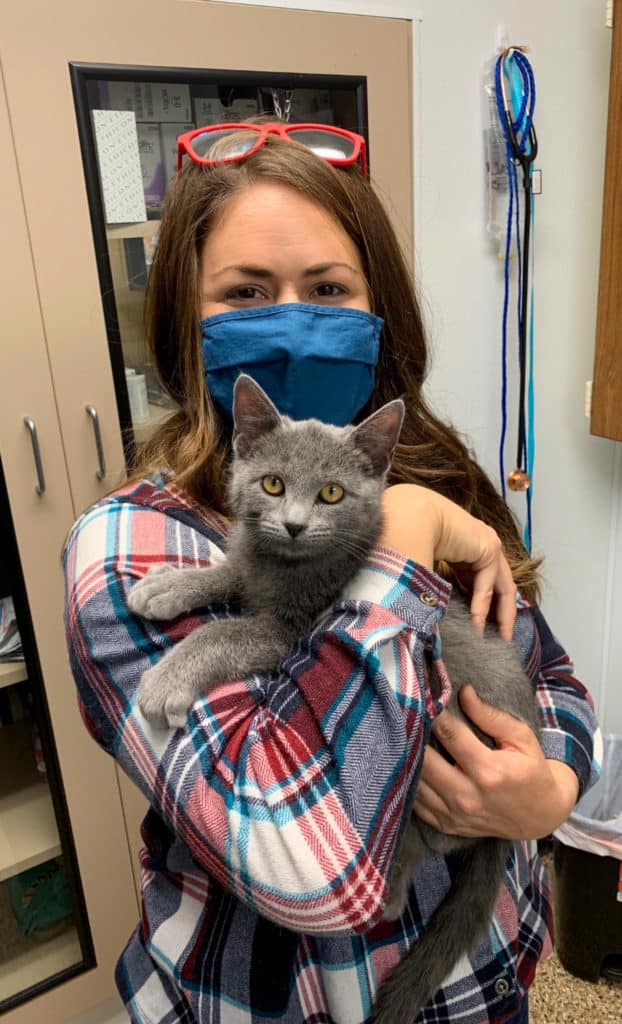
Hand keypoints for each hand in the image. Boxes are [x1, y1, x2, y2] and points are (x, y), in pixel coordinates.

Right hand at [379, 484, 516, 639]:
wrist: (406, 519)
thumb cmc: (404, 542)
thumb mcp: (425, 573)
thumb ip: (434, 593)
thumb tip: (429, 625)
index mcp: (463, 549)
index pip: (482, 582)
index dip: (484, 607)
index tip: (481, 630)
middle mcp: (478, 545)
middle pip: (499, 585)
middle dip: (502, 615)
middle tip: (501, 641)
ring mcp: (487, 543)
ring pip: (502, 586)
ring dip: (501, 615)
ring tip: (498, 639)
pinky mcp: (489, 545)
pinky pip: (489, 583)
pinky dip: (482, 605)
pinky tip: (476, 623)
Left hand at [413, 685, 579, 839]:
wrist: (539, 815)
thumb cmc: (531, 770)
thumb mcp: (521, 738)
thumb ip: (490, 716)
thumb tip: (464, 692)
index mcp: (489, 771)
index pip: (450, 735)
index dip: (434, 713)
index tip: (425, 696)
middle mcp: (468, 796)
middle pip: (425, 760)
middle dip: (415, 735)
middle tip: (410, 715)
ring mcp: (455, 815)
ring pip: (415, 782)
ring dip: (408, 758)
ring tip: (408, 737)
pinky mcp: (446, 825)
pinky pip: (415, 802)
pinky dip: (410, 782)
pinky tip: (412, 764)